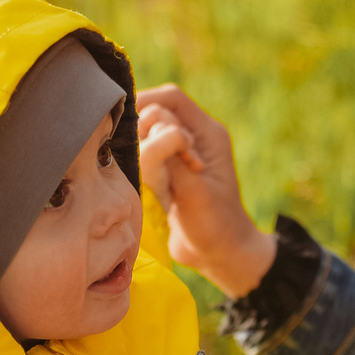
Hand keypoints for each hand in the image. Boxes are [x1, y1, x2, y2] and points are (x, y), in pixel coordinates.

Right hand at [136, 86, 277, 297]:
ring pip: (145, 136)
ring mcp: (178, 156)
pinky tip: (151, 189)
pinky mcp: (167, 173)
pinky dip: (140, 167)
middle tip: (160, 172)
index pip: (170, 98)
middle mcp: (193, 139)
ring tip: (159, 185)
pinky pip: (143, 156)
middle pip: (154, 113)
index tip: (135, 132)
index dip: (147, 106)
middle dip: (145, 136)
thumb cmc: (214, 226)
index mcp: (208, 134)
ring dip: (143, 156)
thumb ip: (172, 155)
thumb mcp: (194, 191)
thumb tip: (153, 123)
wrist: (219, 255)